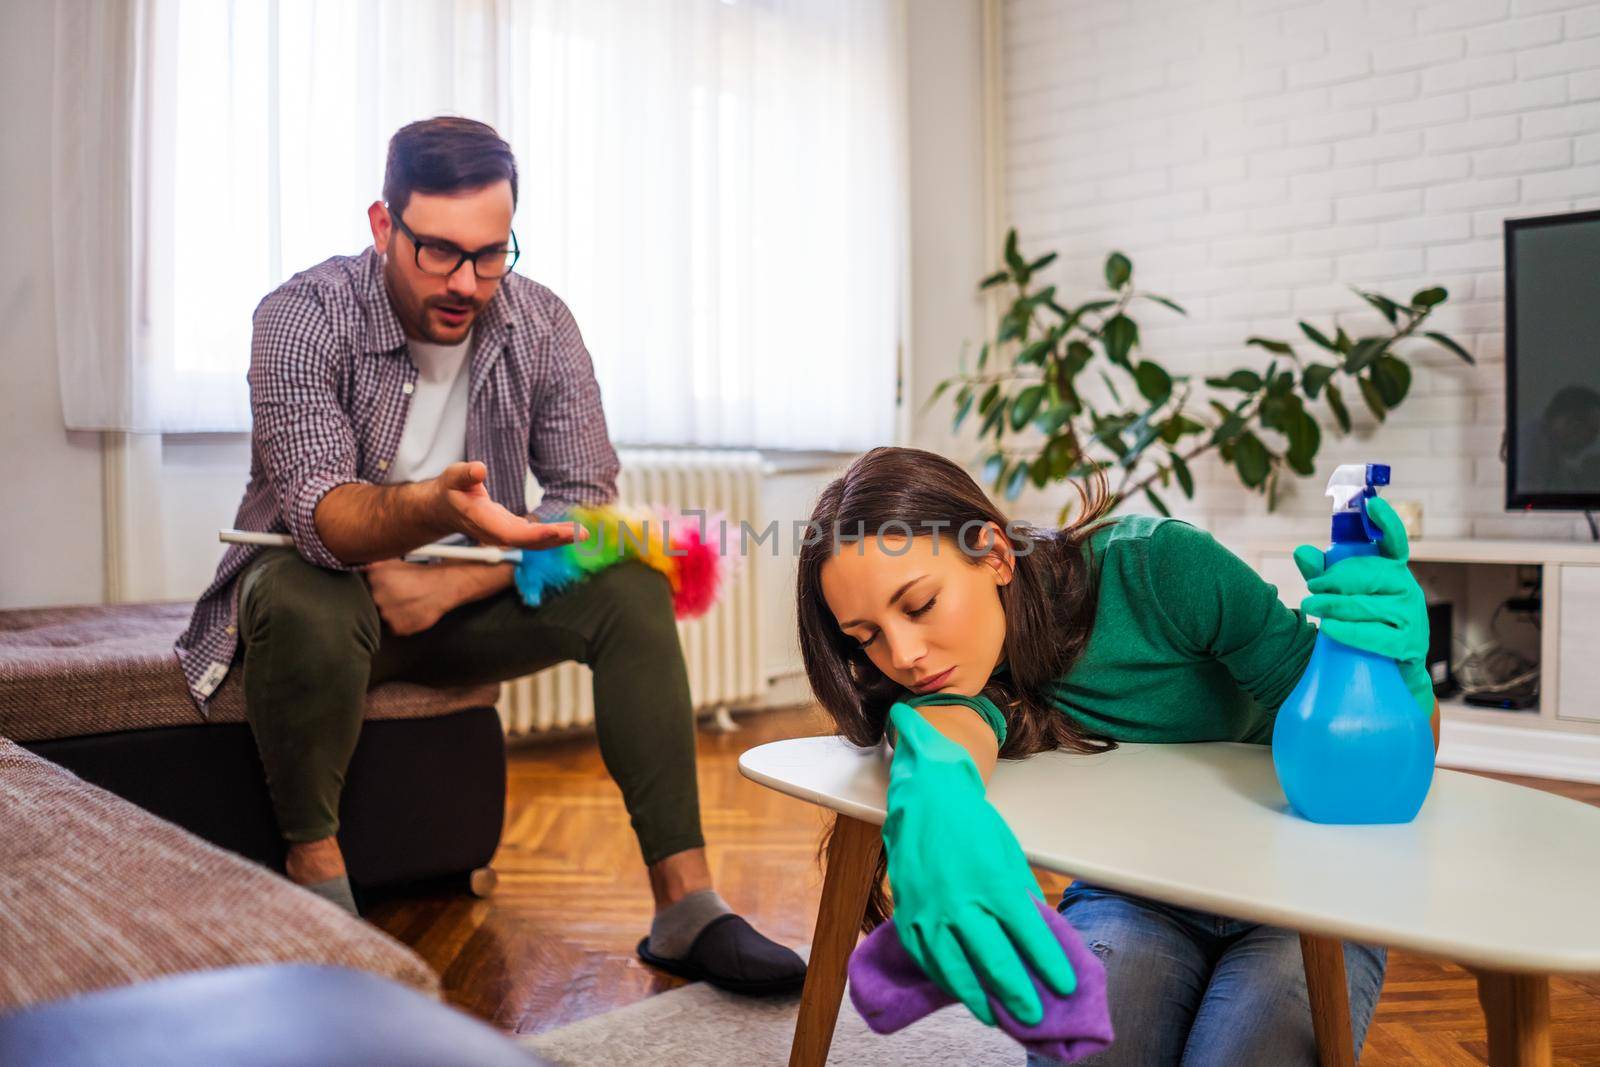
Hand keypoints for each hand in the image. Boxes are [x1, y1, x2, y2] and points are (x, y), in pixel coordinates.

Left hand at [363, 559, 464, 635]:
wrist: (444, 586)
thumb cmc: (420, 573)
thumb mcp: (393, 562)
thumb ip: (371, 567)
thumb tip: (350, 568)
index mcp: (374, 576)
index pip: (360, 587)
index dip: (371, 587)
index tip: (382, 587)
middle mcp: (377, 595)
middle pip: (369, 602)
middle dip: (381, 600)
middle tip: (397, 595)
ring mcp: (386, 613)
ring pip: (380, 616)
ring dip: (390, 611)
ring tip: (406, 602)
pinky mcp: (397, 627)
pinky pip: (392, 627)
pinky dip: (400, 621)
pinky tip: (410, 611)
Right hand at [432, 462, 586, 550]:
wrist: (444, 508)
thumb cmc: (450, 490)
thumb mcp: (453, 476)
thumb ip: (465, 473)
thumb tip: (479, 469)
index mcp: (482, 521)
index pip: (511, 533)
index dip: (533, 535)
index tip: (554, 531)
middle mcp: (495, 532)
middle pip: (528, 542)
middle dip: (555, 539)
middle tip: (581, 534)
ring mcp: (504, 533)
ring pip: (534, 542)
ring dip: (558, 539)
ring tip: (582, 534)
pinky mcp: (511, 530)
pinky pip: (534, 536)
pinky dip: (552, 534)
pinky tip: (569, 531)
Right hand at [883, 702, 1075, 1027]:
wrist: (925, 799)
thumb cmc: (974, 825)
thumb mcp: (1008, 854)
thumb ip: (1022, 895)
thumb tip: (1039, 933)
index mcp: (994, 883)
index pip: (1029, 936)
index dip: (1049, 965)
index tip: (1065, 986)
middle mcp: (961, 902)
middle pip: (994, 961)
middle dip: (1018, 994)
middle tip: (1034, 1018)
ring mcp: (930, 912)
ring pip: (955, 968)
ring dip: (978, 998)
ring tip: (995, 1018)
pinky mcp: (907, 915)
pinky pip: (926, 958)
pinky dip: (944, 979)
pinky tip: (959, 991)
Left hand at [1293, 496, 1432, 716]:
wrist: (1385, 672)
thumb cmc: (1361, 624)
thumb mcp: (1340, 596)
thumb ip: (1323, 574)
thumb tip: (1302, 552)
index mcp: (1394, 572)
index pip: (1394, 542)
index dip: (1386, 522)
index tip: (1372, 503)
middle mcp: (1408, 589)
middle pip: (1370, 574)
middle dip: (1335, 580)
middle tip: (1311, 589)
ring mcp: (1412, 617)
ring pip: (1366, 605)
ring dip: (1333, 606)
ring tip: (1311, 607)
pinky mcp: (1409, 644)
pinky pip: (1374, 635)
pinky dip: (1348, 631)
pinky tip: (1329, 628)